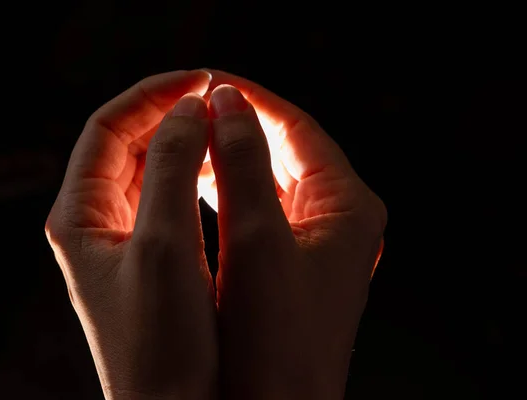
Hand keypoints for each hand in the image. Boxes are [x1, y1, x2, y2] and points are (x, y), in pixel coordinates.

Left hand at [45, 70, 217, 399]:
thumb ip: (172, 167)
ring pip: (149, 169)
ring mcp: (123, 240)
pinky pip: (166, 198)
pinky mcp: (151, 258)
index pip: (108, 128)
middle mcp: (94, 224)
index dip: (153, 96)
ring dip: (182, 142)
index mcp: (79, 216)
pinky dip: (190, 174)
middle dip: (170, 115)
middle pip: (127, 145)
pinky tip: (217, 169)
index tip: (202, 80)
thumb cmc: (164, 345)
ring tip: (222, 127)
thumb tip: (190, 108)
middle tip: (218, 98)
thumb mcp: (164, 244)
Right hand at [203, 71, 386, 398]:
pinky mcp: (298, 264)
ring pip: (272, 180)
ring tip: (192, 141)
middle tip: (194, 110)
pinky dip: (233, 193)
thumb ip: (243, 163)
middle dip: (239, 128)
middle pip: (287, 151)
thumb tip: (225, 101)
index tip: (207, 83)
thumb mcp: (256, 239)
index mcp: (349, 206)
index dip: (251, 101)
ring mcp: (321, 242)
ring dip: (233, 159)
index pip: (298, 128)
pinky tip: (204, 186)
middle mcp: (342, 219)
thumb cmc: (275, 341)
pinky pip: (264, 210)